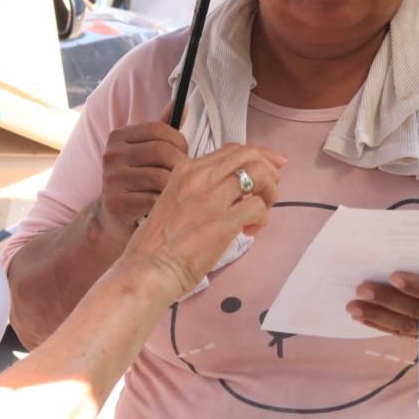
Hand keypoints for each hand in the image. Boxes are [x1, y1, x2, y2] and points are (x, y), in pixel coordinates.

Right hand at [92, 114, 188, 240]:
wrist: (112, 216)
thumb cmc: (137, 179)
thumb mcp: (145, 151)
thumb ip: (162, 129)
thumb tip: (180, 103)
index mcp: (118, 137)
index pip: (158, 129)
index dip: (179, 140)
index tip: (185, 153)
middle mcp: (111, 155)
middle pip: (161, 151)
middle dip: (182, 163)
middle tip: (189, 174)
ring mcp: (112, 179)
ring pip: (160, 177)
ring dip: (177, 185)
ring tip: (179, 189)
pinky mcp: (116, 203)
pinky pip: (154, 199)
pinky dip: (166, 203)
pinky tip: (167, 204)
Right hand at [121, 144, 283, 300]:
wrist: (148, 268)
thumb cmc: (157, 242)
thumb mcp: (173, 198)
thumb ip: (198, 189)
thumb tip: (230, 189)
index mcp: (186, 170)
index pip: (232, 150)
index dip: (257, 155)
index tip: (270, 165)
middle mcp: (201, 177)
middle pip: (250, 155)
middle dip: (269, 169)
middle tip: (270, 190)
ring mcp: (213, 198)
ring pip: (260, 174)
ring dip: (270, 191)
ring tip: (262, 210)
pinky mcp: (224, 222)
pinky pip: (258, 207)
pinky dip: (262, 217)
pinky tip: (250, 230)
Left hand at [345, 256, 418, 338]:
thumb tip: (407, 234)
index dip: (418, 286)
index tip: (393, 275)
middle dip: (388, 301)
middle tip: (361, 289)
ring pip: (410, 328)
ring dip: (379, 318)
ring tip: (353, 307)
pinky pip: (408, 334)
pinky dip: (383, 325)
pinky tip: (363, 317)